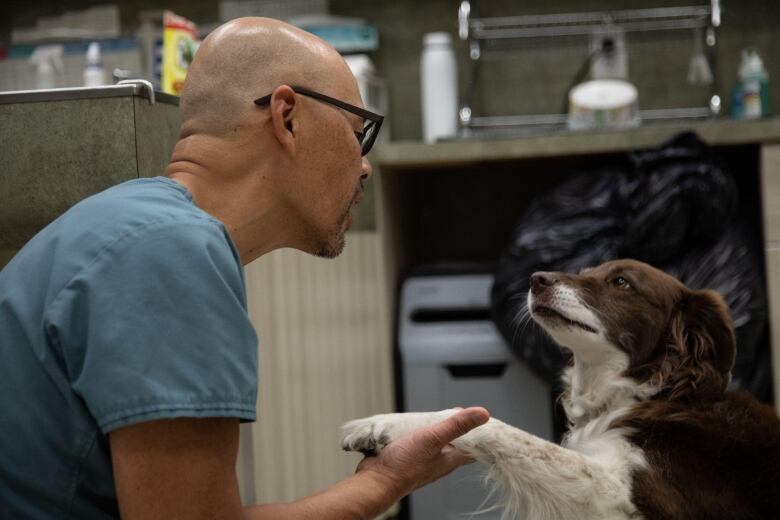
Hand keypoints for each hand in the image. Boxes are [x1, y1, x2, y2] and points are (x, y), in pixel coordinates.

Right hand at [354, 407, 489, 496]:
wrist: (376, 480)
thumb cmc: (404, 465)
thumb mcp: (433, 438)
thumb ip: (457, 425)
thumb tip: (482, 414)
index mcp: (451, 459)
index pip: (474, 447)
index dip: (481, 434)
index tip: (484, 420)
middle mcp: (439, 461)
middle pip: (455, 442)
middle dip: (457, 427)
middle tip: (457, 411)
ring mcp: (424, 460)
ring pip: (435, 442)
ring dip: (435, 429)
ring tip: (435, 416)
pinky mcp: (409, 458)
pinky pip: (418, 443)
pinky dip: (418, 433)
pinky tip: (413, 427)